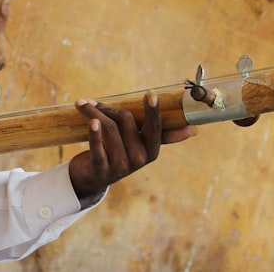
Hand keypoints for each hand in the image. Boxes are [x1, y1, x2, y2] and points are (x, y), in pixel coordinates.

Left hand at [68, 92, 194, 199]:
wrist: (92, 178)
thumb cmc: (117, 152)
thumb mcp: (138, 145)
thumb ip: (159, 134)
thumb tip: (191, 131)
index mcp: (151, 151)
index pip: (154, 128)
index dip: (153, 112)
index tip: (151, 94)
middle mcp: (138, 160)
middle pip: (125, 121)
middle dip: (108, 108)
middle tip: (91, 101)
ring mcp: (121, 167)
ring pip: (108, 129)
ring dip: (93, 113)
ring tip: (82, 104)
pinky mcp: (101, 170)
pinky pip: (97, 148)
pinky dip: (93, 133)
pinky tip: (90, 121)